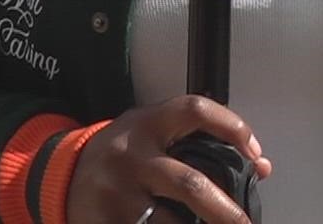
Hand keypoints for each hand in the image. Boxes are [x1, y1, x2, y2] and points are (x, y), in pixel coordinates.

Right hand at [66, 95, 271, 223]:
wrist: (59, 174)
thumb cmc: (123, 154)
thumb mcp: (153, 135)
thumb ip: (200, 143)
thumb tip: (262, 167)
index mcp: (148, 125)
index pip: (195, 110)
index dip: (231, 126)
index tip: (256, 155)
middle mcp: (132, 156)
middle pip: (188, 183)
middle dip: (223, 210)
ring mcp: (116, 193)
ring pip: (166, 222)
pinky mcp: (104, 222)